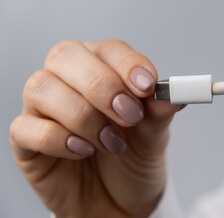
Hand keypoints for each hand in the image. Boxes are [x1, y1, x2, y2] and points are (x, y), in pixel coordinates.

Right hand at [9, 40, 180, 217]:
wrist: (118, 200)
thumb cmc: (132, 159)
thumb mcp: (153, 136)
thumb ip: (159, 112)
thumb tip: (172, 93)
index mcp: (102, 70)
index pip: (108, 50)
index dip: (127, 64)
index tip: (147, 86)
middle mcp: (68, 81)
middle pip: (66, 56)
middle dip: (101, 85)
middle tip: (128, 116)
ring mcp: (43, 109)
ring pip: (42, 88)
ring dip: (82, 116)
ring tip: (110, 143)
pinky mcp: (26, 141)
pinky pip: (25, 128)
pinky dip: (56, 138)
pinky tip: (82, 151)